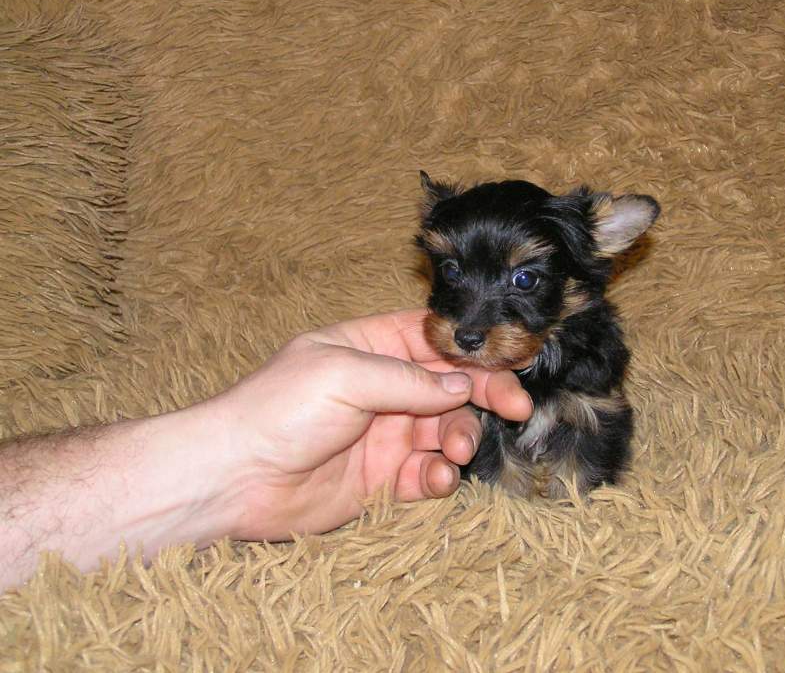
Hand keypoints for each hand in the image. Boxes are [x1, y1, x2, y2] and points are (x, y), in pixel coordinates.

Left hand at [214, 308, 532, 540]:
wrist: (234, 479)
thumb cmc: (277, 411)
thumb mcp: (343, 375)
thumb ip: (408, 380)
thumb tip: (463, 386)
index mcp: (370, 347)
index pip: (435, 340)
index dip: (474, 350)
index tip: (510, 362)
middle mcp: (382, 388)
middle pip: (451, 386)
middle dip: (485, 394)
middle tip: (515, 407)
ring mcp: (384, 434)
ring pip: (446, 430)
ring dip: (462, 437)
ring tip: (456, 450)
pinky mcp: (381, 480)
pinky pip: (426, 474)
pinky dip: (440, 477)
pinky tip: (437, 479)